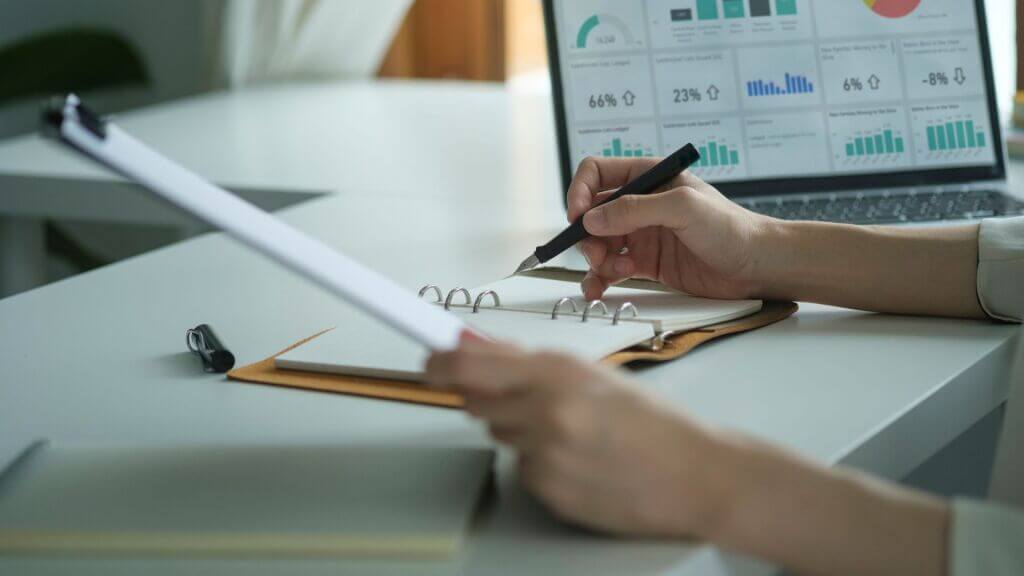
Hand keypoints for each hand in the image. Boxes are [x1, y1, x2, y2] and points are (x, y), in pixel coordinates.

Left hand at [425, 332, 730, 536]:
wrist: (695, 475)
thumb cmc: (651, 421)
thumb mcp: (591, 374)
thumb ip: (528, 363)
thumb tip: (472, 346)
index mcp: (556, 373)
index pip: (467, 366)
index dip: (439, 362)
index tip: (428, 360)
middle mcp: (544, 413)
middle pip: (475, 403)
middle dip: (489, 397)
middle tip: (529, 399)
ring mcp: (544, 457)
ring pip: (500, 435)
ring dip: (520, 429)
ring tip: (571, 432)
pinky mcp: (548, 492)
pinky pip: (522, 468)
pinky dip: (540, 463)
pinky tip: (578, 461)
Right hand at [567, 157, 772, 300]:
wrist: (756, 266)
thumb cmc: (730, 227)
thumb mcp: (683, 207)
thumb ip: (635, 209)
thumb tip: (591, 219)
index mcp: (648, 178)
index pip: (597, 174)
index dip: (580, 192)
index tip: (578, 217)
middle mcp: (640, 204)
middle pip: (592, 214)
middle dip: (587, 235)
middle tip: (599, 254)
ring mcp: (641, 235)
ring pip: (597, 244)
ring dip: (594, 260)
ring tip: (613, 272)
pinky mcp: (646, 264)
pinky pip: (610, 269)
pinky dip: (599, 280)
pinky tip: (600, 290)